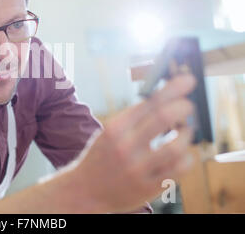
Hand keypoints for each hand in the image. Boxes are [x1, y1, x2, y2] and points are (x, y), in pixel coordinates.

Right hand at [72, 74, 196, 212]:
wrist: (84, 192)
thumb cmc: (100, 158)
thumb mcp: (108, 133)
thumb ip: (132, 120)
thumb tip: (164, 100)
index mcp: (114, 129)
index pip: (148, 102)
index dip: (172, 89)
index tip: (188, 80)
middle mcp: (125, 147)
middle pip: (164, 118)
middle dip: (183, 107)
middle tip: (188, 106)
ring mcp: (137, 169)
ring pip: (176, 146)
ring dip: (187, 135)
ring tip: (185, 132)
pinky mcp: (147, 188)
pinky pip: (178, 170)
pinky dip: (187, 158)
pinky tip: (183, 154)